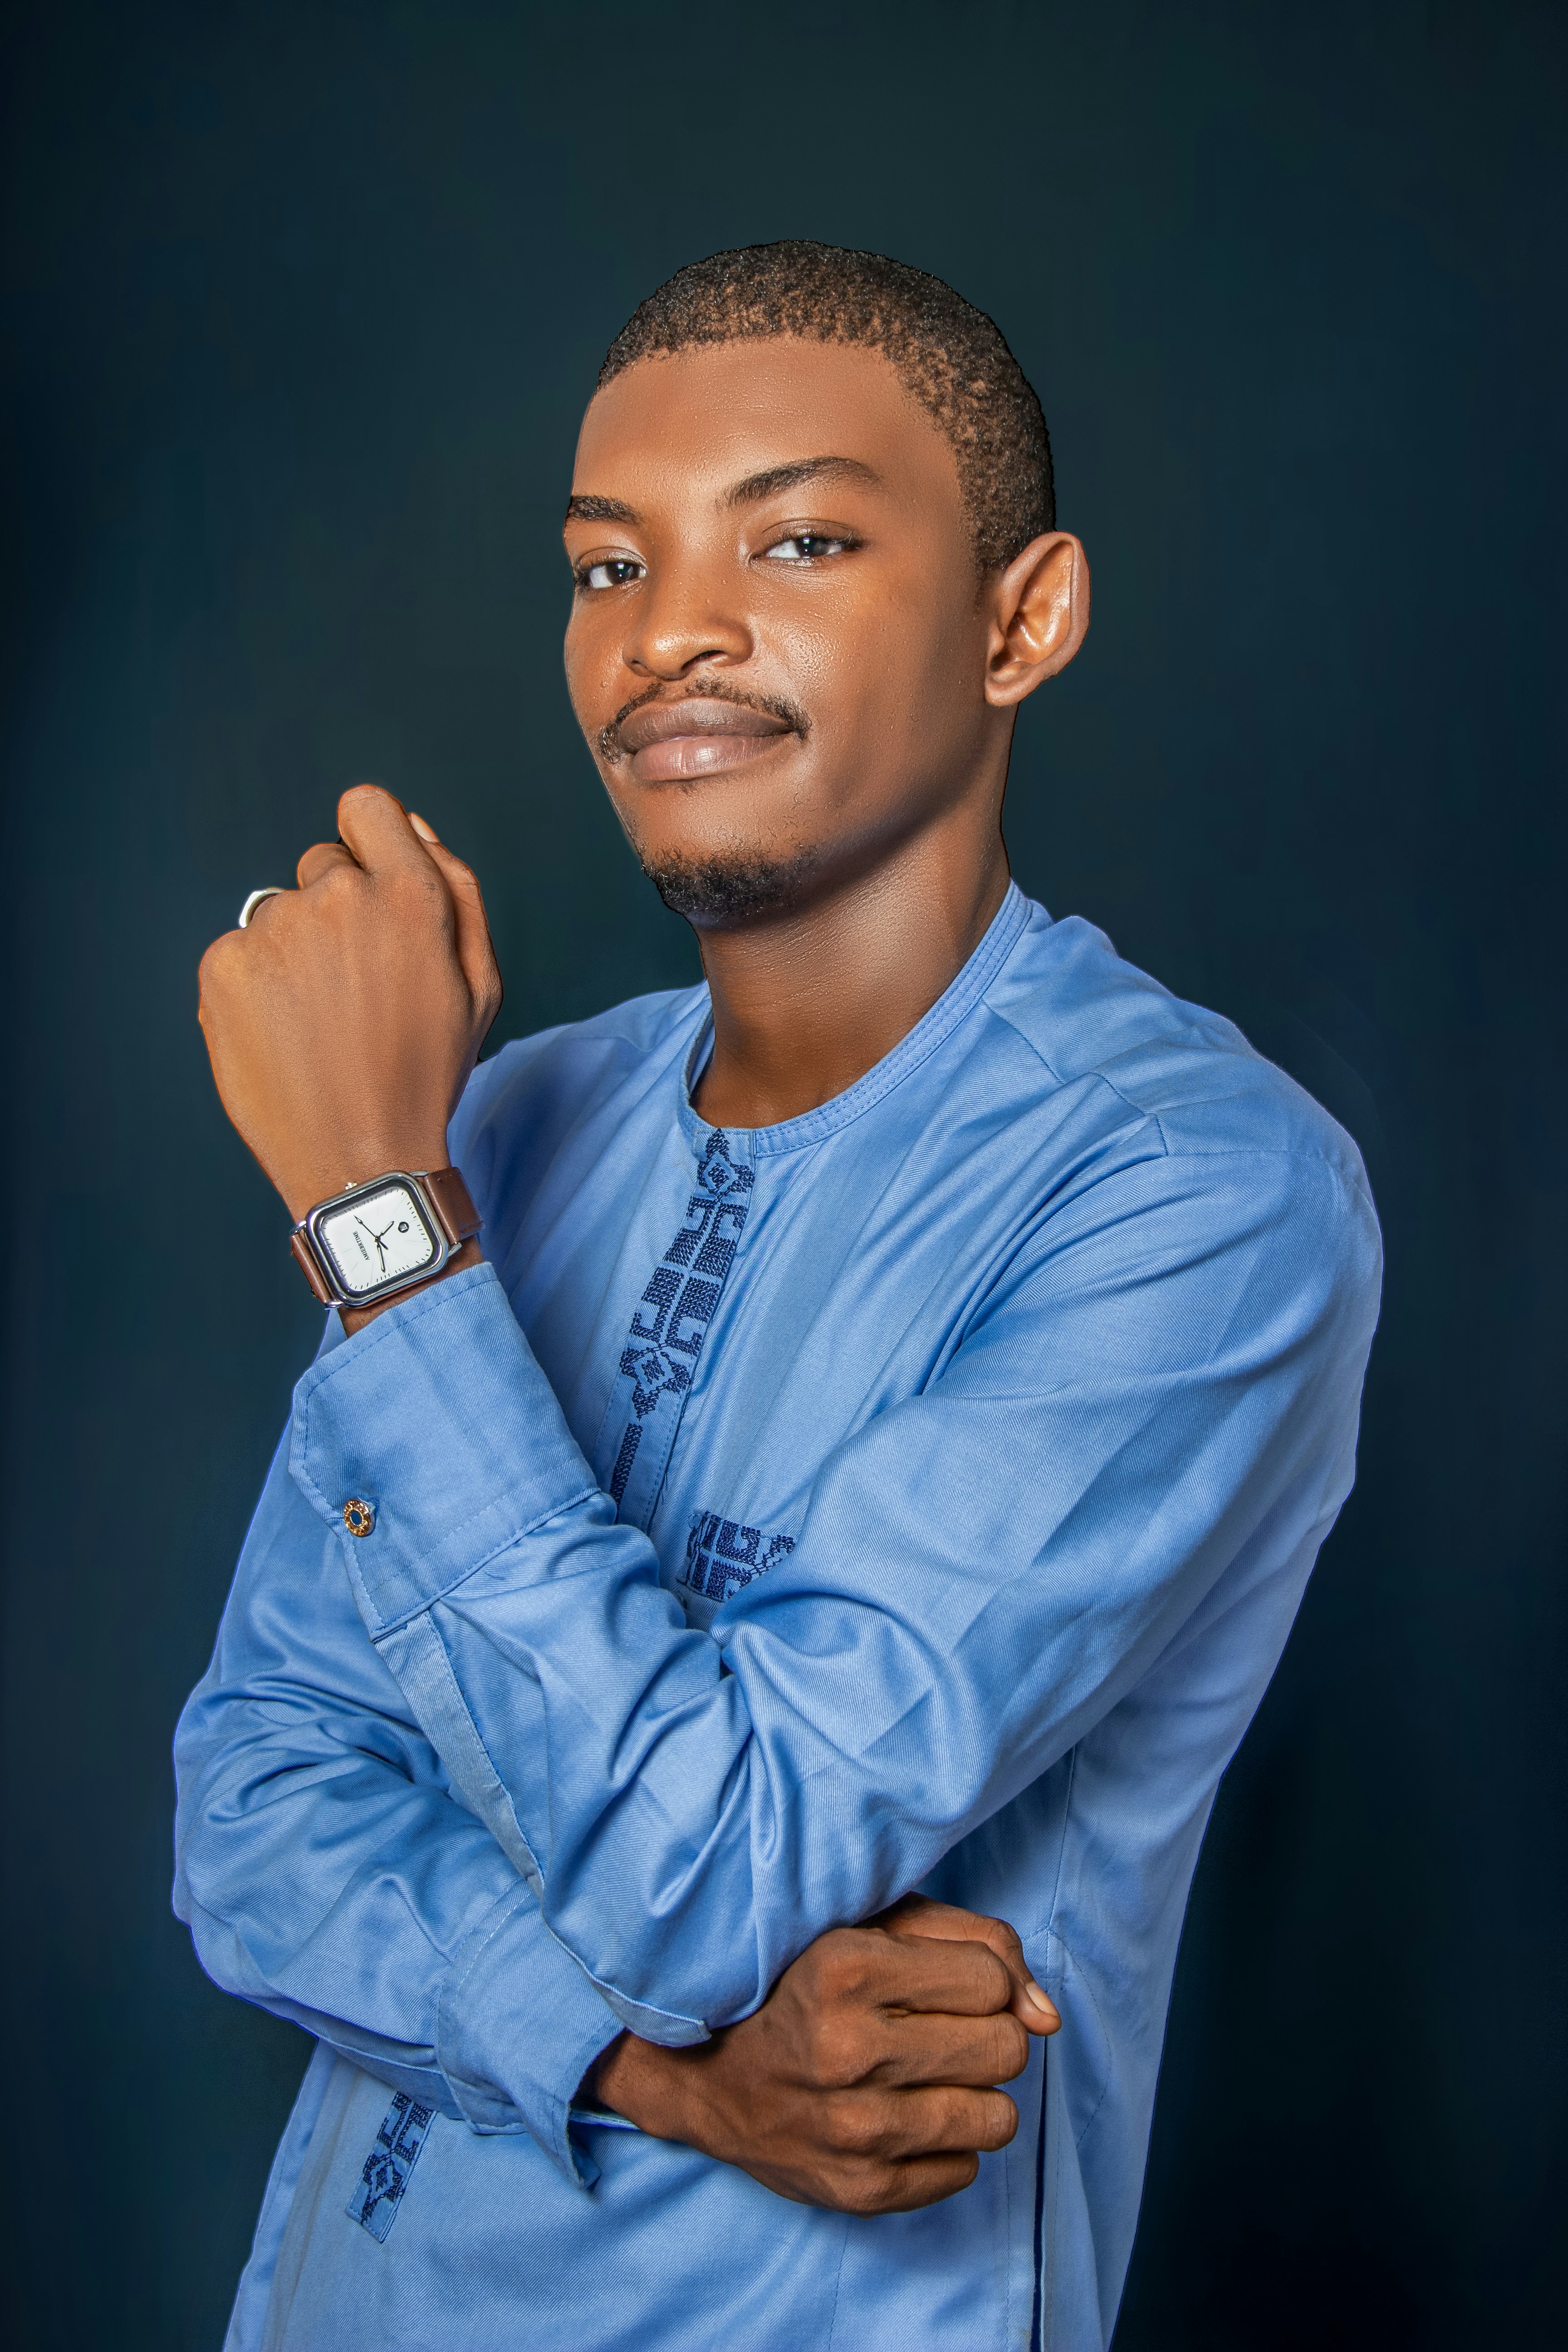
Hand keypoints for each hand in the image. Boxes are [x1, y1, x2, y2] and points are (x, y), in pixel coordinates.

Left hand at [198, 786, 500, 1222]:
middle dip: (337, 912)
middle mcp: (336, 898)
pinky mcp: (221, 967)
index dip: (370, 845)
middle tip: (355, 990)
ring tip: (319, 1025)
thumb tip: (411, 821)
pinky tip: (283, 1038)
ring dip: (295, 955)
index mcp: (408, 895)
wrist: (359, 1160)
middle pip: (321, 864)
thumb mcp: (477, 982)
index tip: (371, 891)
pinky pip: (238, 953)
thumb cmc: (425, 1071)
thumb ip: (456, 885)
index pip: (366, 807)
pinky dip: (255, 989)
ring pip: (279, 915)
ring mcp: (272, 930)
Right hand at [585, 1896, 1058, 2214]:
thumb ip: (979, 1945)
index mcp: (845, 1967)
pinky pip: (965, 2172)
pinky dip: (946, 2144)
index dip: (979, 1980)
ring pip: (998, 2118)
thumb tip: (1050, 2016)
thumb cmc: (805, 1984)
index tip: (942, 1984)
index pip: (993, 1979)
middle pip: (1006, 2049)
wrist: (708, 2078)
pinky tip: (901, 2116)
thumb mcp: (878, 1927)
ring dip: (974, 2094)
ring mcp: (852, 2129)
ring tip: (925, 2076)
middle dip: (987, 2035)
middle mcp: (846, 2050)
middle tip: (937, 2031)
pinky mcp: (858, 2191)